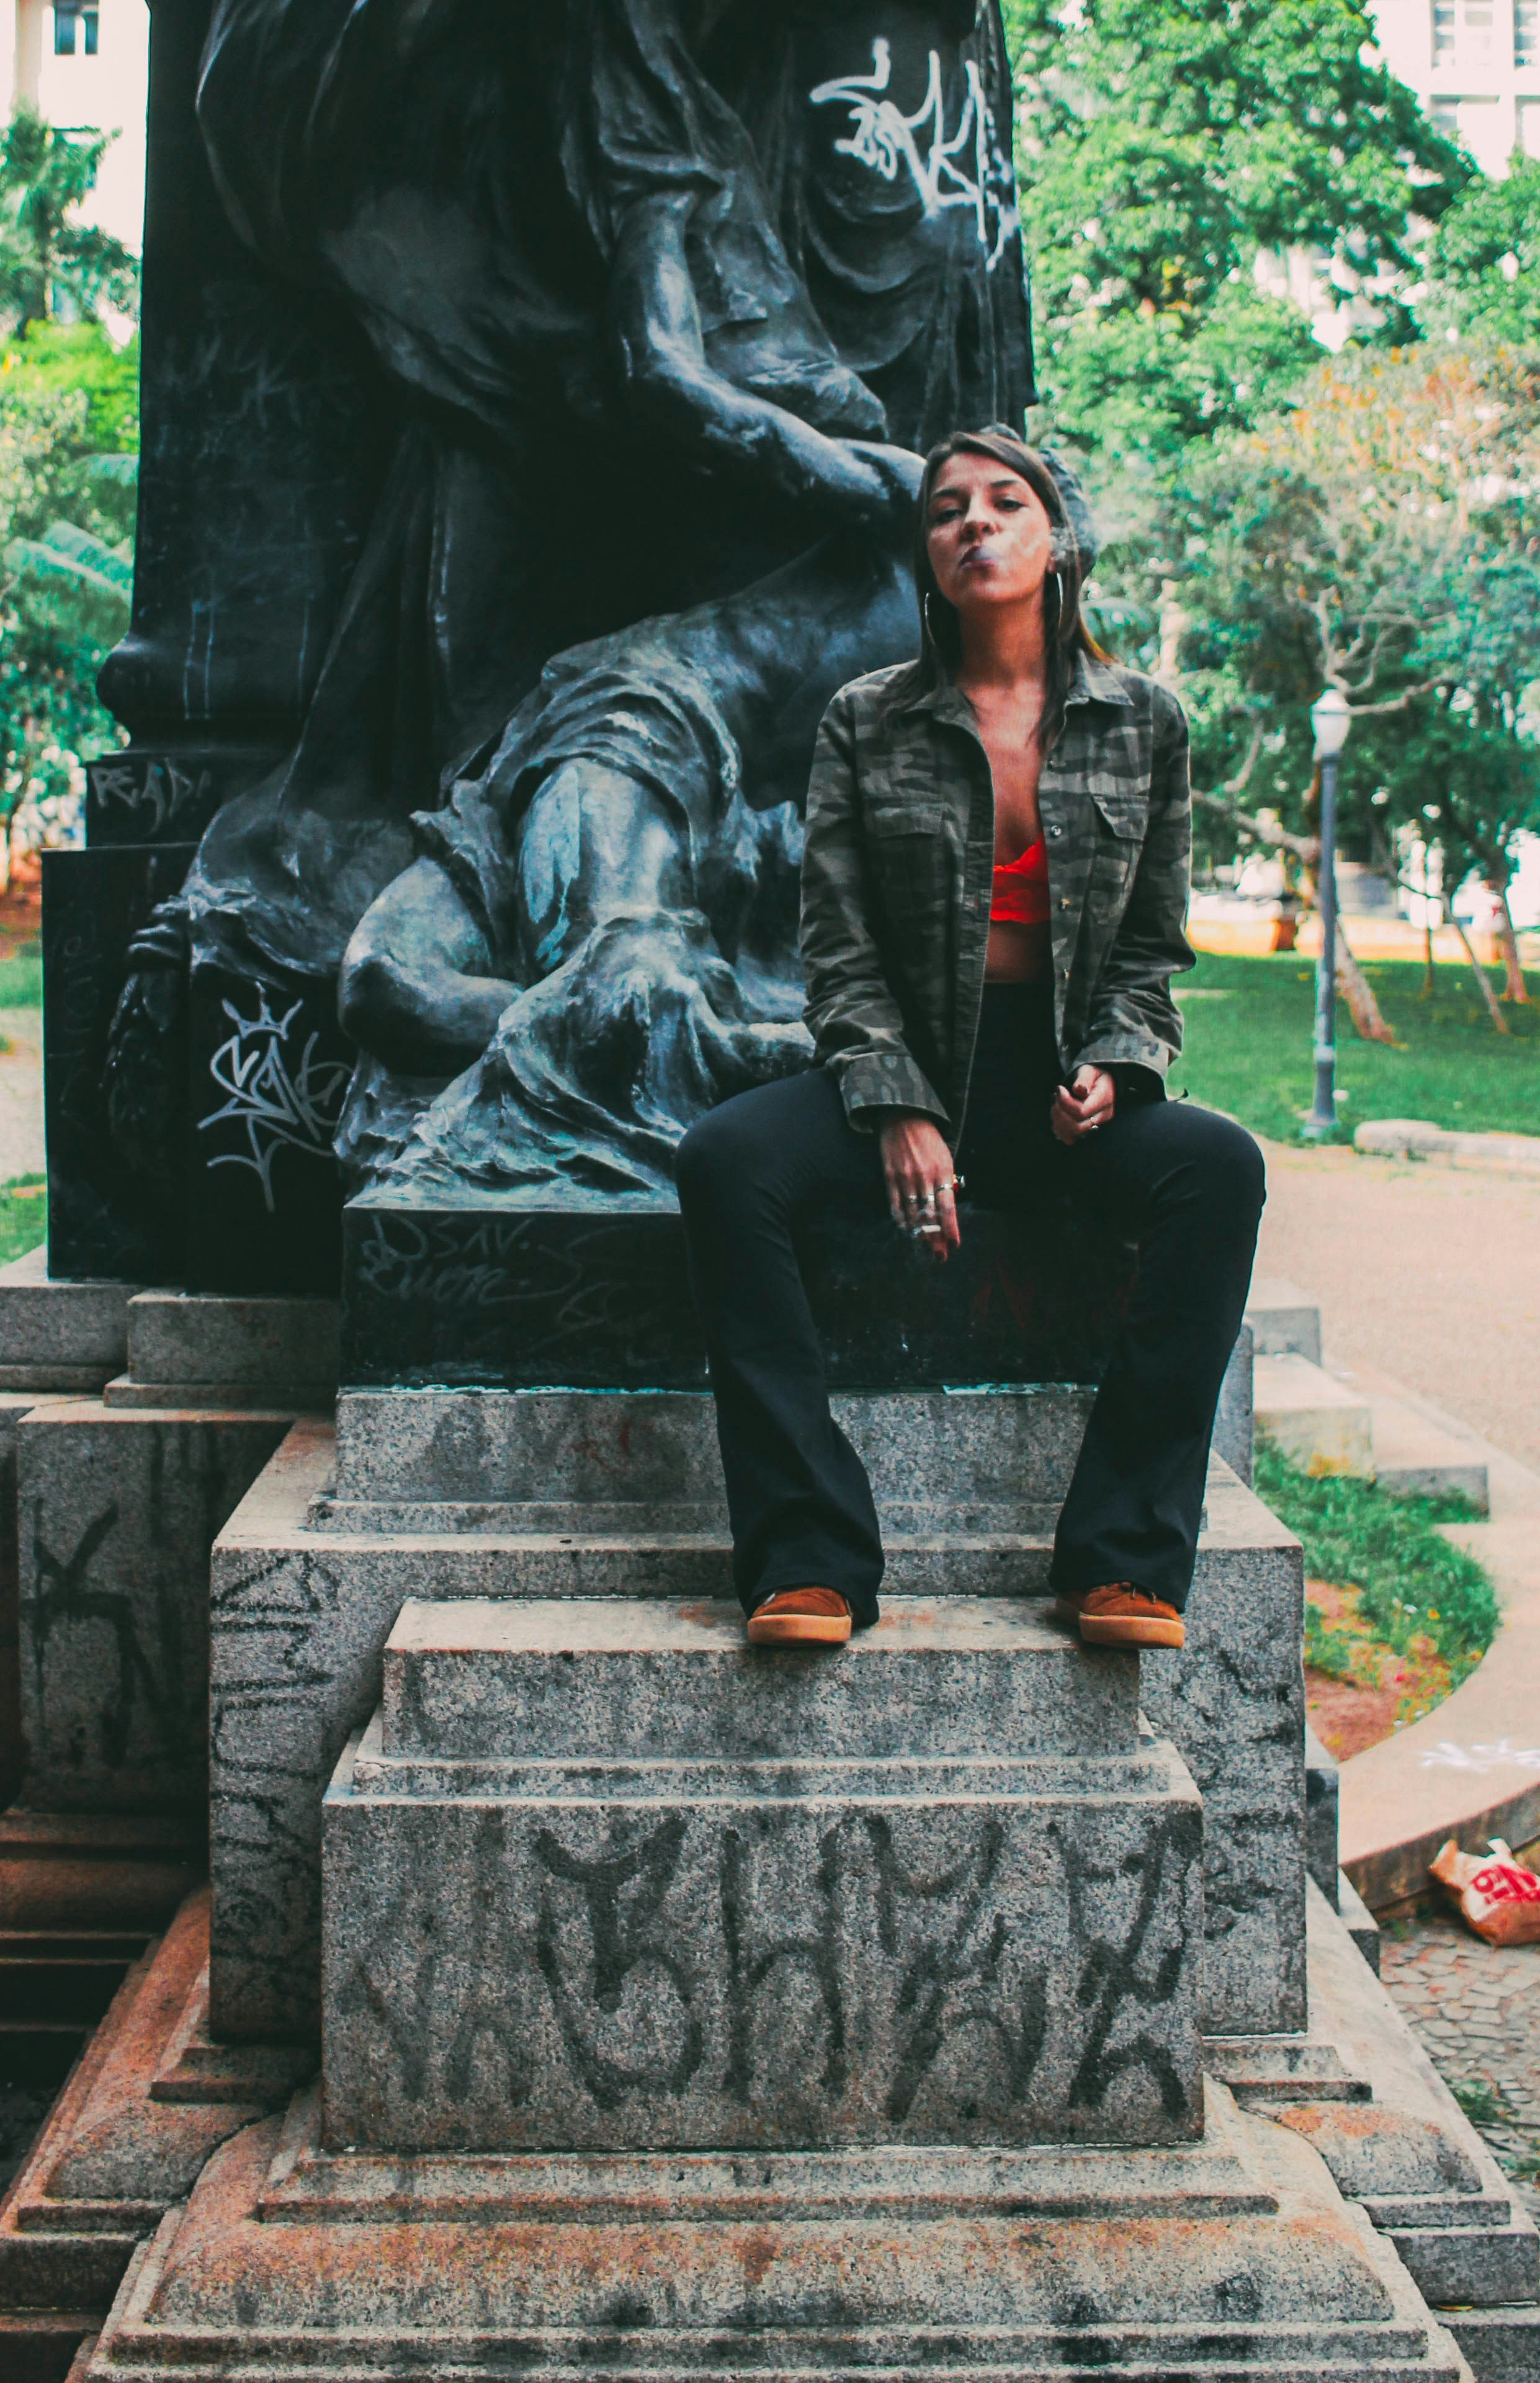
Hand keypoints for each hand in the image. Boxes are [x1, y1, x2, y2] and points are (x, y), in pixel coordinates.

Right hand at [877, 1114, 960, 1261]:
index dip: (951, 1229)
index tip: (954, 1244)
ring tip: (924, 1248)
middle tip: (939, 1256)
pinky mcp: (889, 1175)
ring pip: (912, 1213)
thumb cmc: (929, 1139)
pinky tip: (905, 1230)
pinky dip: (900, 1220)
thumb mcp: (945, 1157)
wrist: (904, 1117)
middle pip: (930, 1216)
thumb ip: (947, 1182)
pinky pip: (894, 1204)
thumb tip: (947, 1209)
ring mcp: (905, 1177)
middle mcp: (924, 1176)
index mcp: (942, 1171)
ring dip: (918, 1234)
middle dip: (935, 1239)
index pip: (947, 1207)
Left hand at [1051, 1065, 1115, 1145]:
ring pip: (1071, 1135)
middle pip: (1076, 1127)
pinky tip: (1057, 1115)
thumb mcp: (1089, 1071)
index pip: (1082, 1112)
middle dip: (1059, 1113)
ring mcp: (1095, 1126)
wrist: (1099, 1083)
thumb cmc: (1093, 1076)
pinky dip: (1059, 1128)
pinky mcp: (1086, 1130)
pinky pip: (1069, 1138)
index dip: (1065, 1102)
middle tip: (1056, 1097)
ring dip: (1057, 1121)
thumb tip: (1079, 1090)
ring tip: (1056, 1104)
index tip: (1059, 1088)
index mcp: (1104, 1100)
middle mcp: (1102, 1116)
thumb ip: (1084, 1079)